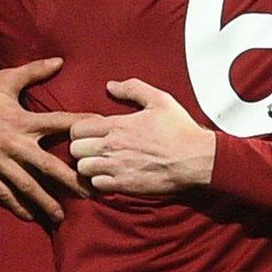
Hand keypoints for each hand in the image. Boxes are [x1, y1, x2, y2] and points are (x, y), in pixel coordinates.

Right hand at [0, 58, 91, 223]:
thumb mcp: (5, 80)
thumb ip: (34, 71)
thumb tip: (59, 61)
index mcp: (23, 120)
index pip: (60, 123)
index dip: (82, 126)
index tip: (103, 134)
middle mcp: (15, 143)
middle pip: (49, 166)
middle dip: (72, 181)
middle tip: (92, 193)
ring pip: (28, 186)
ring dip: (47, 202)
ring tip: (62, 216)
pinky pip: (4, 193)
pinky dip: (18, 206)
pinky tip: (31, 216)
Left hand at [69, 79, 215, 195]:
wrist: (196, 159)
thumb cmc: (180, 129)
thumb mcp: (160, 100)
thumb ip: (133, 89)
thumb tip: (111, 85)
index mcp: (117, 125)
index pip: (77, 129)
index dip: (80, 130)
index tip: (90, 132)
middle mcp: (112, 147)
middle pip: (75, 150)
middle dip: (80, 148)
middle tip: (92, 148)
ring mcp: (117, 168)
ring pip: (82, 168)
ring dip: (88, 165)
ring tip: (99, 162)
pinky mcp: (125, 185)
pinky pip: (97, 185)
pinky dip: (99, 182)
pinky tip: (109, 176)